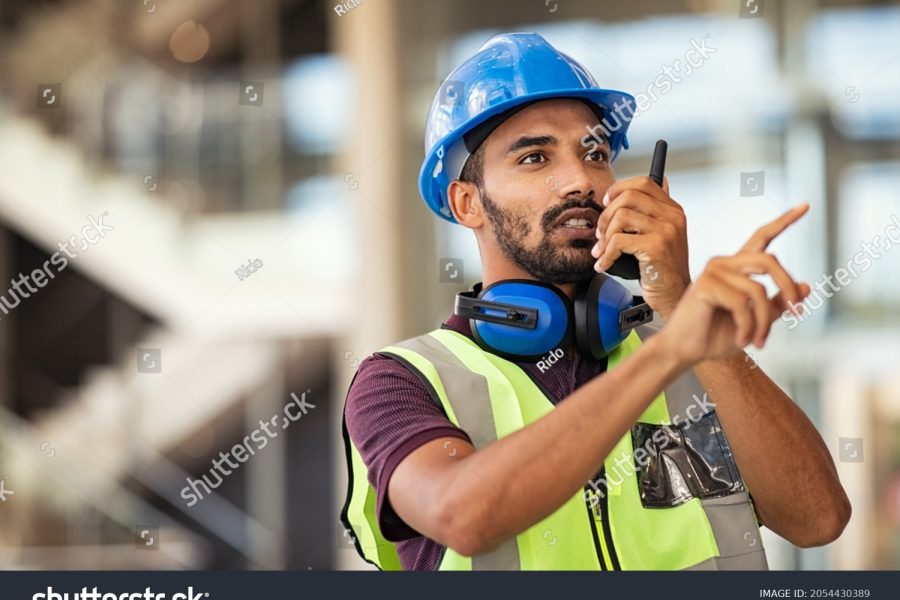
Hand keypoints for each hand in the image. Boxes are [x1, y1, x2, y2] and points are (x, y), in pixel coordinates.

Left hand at [592, 176, 690, 318]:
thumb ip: (658, 210)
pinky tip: (605, 263)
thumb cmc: (665, 268)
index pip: (643, 183)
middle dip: (606, 215)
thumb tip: (662, 180)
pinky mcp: (656, 247)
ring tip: (602, 251)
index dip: (618, 190)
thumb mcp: (666, 233)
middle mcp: (672, 217)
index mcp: (673, 210)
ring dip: (604, 237)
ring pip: (621, 217)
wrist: (675, 294)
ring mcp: (666, 230)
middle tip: (600, 233)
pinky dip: (606, 254)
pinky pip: (618, 241)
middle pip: (628, 197)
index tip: (606, 204)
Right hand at [658, 204, 811, 365]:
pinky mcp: (706, 286)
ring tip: (759, 341)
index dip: (784, 221)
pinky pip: (741, 304)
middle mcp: (724, 264)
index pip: (762, 237)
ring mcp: (713, 272)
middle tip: (798, 313)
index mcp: (736, 268)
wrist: (685, 351)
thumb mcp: (756, 321)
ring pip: (758, 290)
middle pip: (769, 261)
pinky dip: (749, 327)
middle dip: (787, 287)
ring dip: (764, 321)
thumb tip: (805, 287)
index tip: (804, 206)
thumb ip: (776, 304)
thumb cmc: (715, 336)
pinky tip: (743, 339)